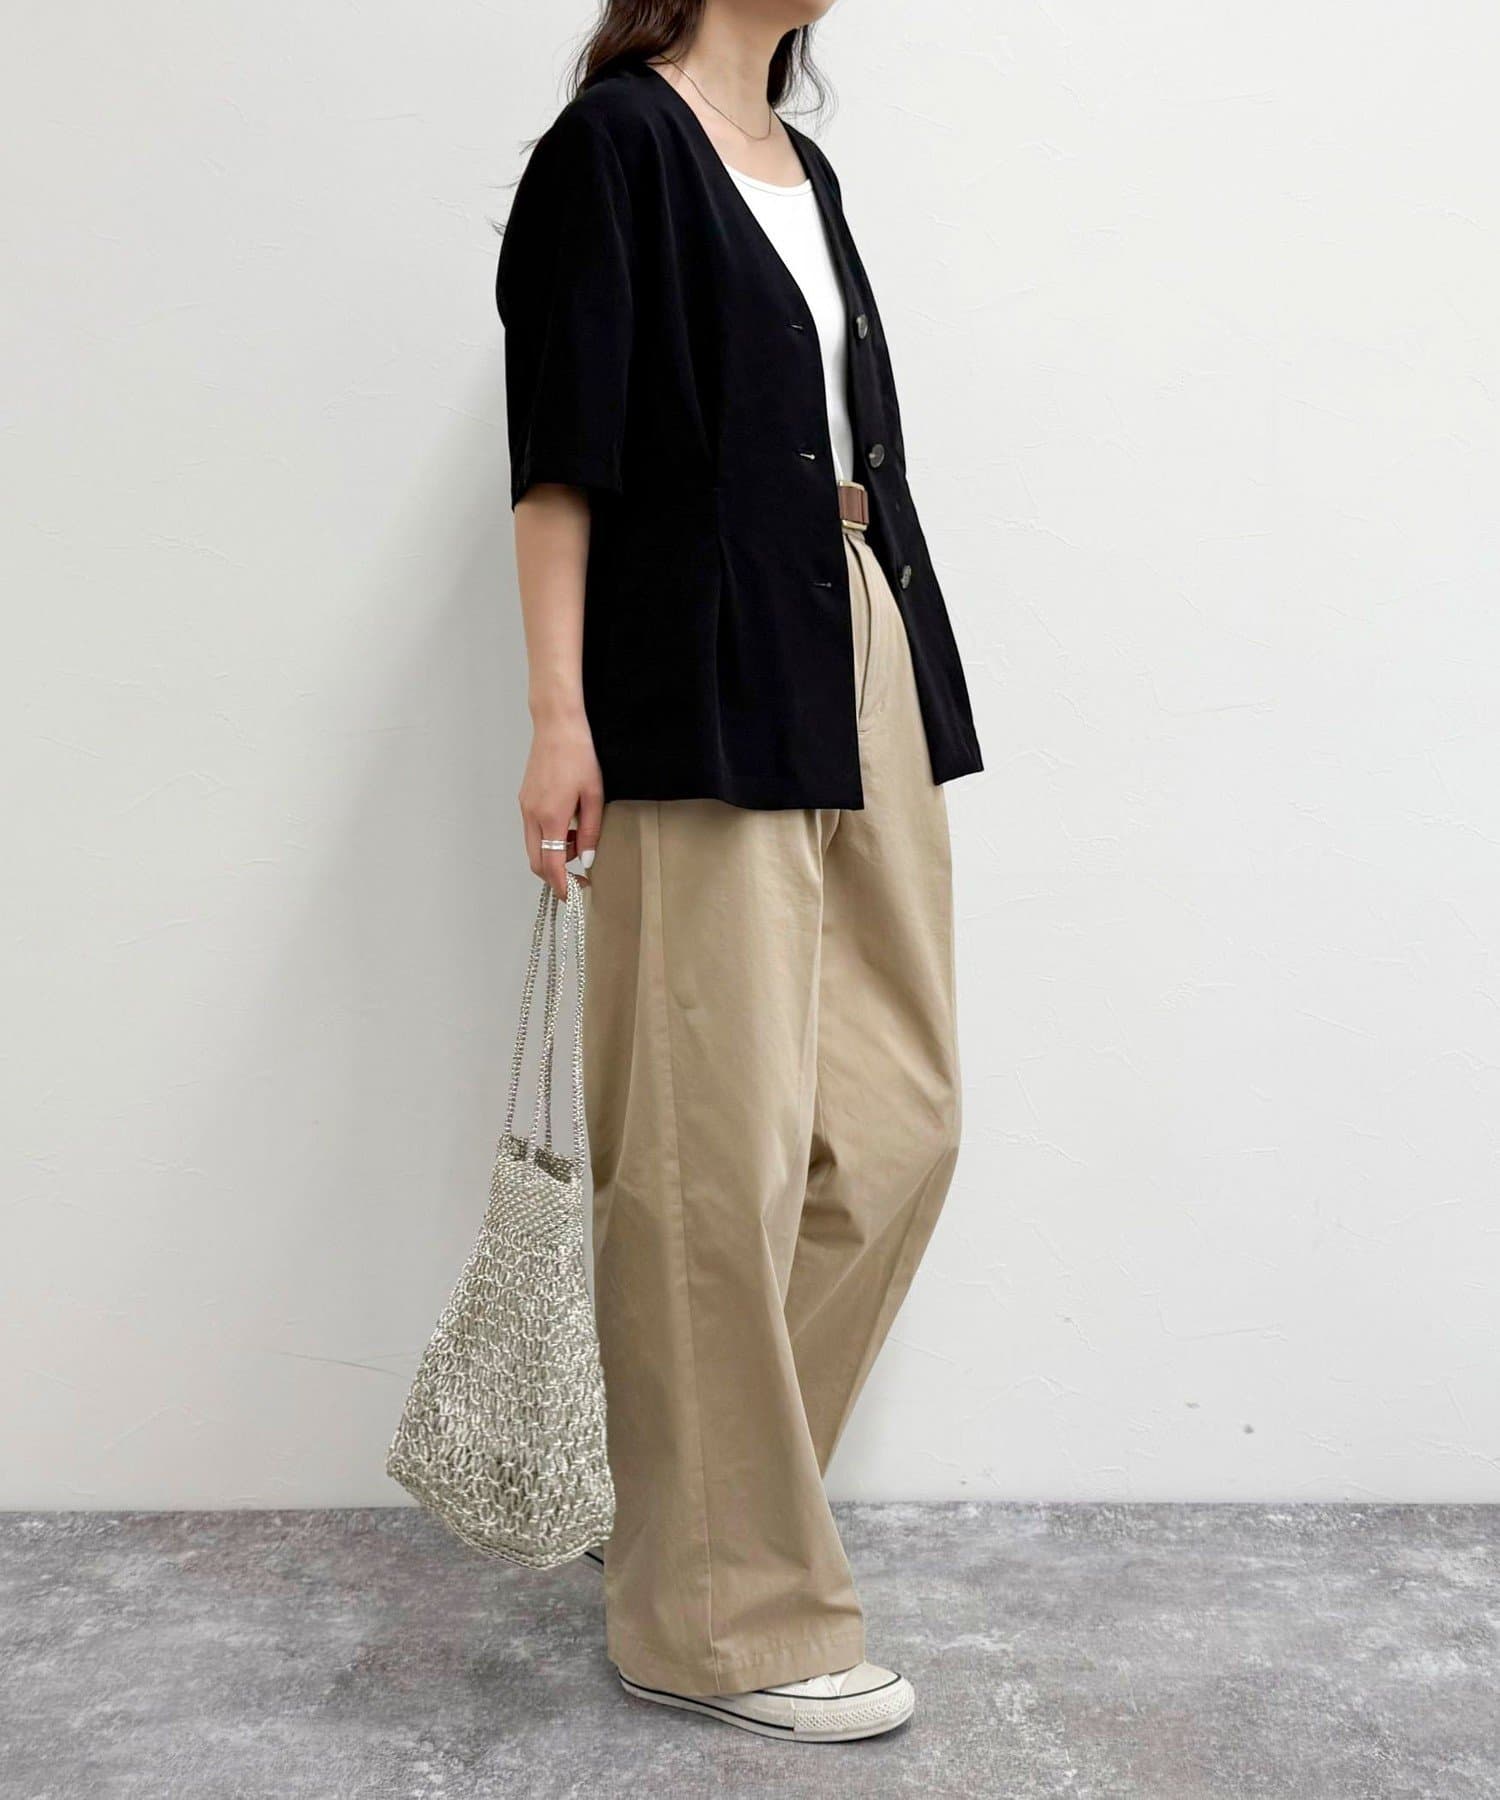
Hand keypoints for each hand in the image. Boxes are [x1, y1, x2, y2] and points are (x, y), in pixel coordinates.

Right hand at [520, 710, 602, 898]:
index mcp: (551, 817)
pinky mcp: (524, 800)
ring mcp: (525, 807)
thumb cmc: (579, 756)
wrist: (557, 727)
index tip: (573, 896)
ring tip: (577, 841)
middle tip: (578, 877)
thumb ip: (591, 831)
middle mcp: (532, 815)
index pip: (550, 864)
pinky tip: (567, 826)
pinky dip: (548, 839)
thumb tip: (585, 859)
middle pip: (536, 861)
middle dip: (555, 875)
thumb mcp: (595, 795)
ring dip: (553, 855)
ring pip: (533, 847)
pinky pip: (532, 831)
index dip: (561, 885)